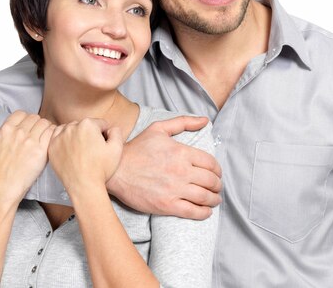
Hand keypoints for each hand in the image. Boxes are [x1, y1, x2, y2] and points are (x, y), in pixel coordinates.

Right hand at [0, 111, 53, 204]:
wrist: (2, 189)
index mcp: (5, 130)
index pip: (21, 113)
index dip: (25, 118)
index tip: (27, 127)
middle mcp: (18, 133)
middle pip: (34, 117)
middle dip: (36, 123)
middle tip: (37, 133)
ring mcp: (30, 141)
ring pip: (44, 122)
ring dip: (45, 127)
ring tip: (44, 136)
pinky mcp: (41, 151)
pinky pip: (51, 132)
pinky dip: (52, 134)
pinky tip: (49, 141)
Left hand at [48, 118, 123, 193]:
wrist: (84, 186)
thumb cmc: (101, 169)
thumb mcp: (117, 148)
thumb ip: (116, 131)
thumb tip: (110, 128)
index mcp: (88, 124)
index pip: (100, 124)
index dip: (105, 135)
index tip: (103, 145)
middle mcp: (72, 127)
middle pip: (85, 125)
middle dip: (90, 134)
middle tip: (93, 150)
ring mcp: (60, 137)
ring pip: (72, 130)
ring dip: (77, 136)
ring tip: (82, 151)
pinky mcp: (52, 147)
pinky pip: (58, 137)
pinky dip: (64, 140)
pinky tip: (71, 150)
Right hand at [107, 115, 221, 219]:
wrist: (115, 170)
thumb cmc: (137, 149)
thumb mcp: (159, 128)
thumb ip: (184, 122)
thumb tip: (204, 120)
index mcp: (181, 152)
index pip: (211, 163)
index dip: (217, 170)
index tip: (216, 173)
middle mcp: (181, 171)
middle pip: (211, 181)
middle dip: (218, 185)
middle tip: (217, 187)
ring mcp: (175, 189)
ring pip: (205, 197)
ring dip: (214, 199)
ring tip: (214, 199)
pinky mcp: (167, 205)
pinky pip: (193, 212)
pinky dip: (204, 213)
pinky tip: (206, 211)